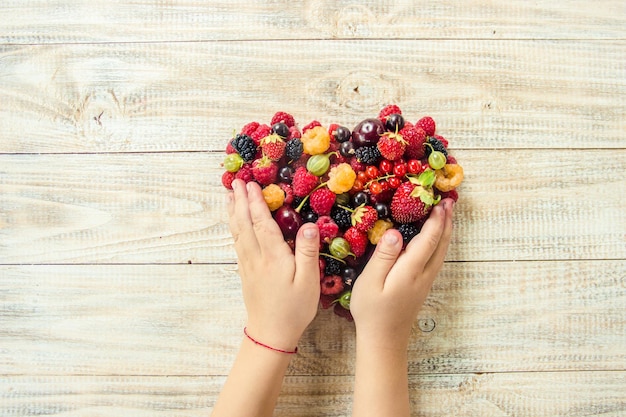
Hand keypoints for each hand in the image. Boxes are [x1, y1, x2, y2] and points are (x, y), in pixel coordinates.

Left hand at [227, 179, 320, 350]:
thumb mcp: (308, 281)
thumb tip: (308, 225)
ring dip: (233, 212)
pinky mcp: (245, 272)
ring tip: (229, 196)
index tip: (251, 184)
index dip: (256, 202)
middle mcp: (256, 257)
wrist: (270, 333)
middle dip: (240, 201)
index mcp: (273, 256)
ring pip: (237, 232)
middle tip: (235, 181)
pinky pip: (237, 243)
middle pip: (244, 223)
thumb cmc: (294, 308)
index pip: (262, 223)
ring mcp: (248, 265)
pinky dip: (234, 227)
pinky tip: (235, 224)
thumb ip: (307, 252)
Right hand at [350, 199, 454, 351]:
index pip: (429, 239)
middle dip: (446, 221)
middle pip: (441, 243)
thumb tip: (394, 231)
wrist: (384, 339)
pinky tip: (436, 238)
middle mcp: (424, 273)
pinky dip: (440, 242)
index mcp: (411, 269)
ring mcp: (426, 280)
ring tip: (447, 213)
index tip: (440, 201)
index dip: (436, 219)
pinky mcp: (423, 285)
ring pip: (442, 251)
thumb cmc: (372, 310)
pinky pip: (437, 257)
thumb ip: (384, 256)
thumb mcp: (370, 281)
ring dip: (445, 230)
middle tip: (449, 201)